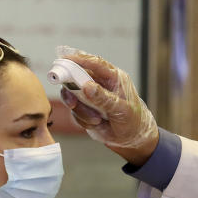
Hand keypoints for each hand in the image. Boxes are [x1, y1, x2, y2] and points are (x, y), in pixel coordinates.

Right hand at [55, 47, 158, 164]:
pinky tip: (96, 123)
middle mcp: (100, 84)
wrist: (131, 139)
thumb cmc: (133, 121)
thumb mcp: (121, 109)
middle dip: (72, 89)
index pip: (95, 63)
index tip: (64, 59)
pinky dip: (82, 119)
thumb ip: (103, 98)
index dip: (79, 58)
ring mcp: (91, 96)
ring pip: (73, 96)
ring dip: (81, 110)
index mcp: (114, 78)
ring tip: (96, 119)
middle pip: (77, 77)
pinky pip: (75, 111)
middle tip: (73, 102)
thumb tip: (86, 86)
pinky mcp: (85, 108)